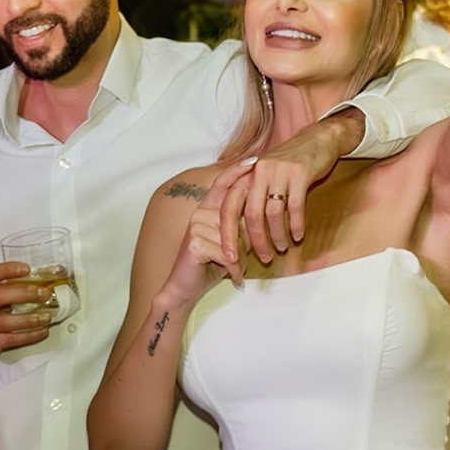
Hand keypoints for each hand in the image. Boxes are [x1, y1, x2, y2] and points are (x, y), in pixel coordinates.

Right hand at [0, 262, 58, 361]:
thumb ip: (10, 286)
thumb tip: (43, 280)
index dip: (9, 270)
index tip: (26, 269)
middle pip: (0, 296)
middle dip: (26, 294)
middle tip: (44, 294)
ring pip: (6, 321)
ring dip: (30, 319)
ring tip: (46, 316)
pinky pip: (11, 339)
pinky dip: (30, 335)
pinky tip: (41, 331)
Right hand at [163, 164, 251, 305]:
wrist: (184, 289)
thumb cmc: (209, 265)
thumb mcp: (229, 242)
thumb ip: (241, 226)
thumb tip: (264, 214)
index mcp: (207, 209)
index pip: (223, 184)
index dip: (237, 170)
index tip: (255, 161)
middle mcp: (199, 213)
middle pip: (236, 216)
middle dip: (248, 239)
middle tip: (254, 256)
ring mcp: (195, 226)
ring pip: (233, 237)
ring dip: (240, 258)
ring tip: (236, 270)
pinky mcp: (195, 243)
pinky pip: (227, 253)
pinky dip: (234, 268)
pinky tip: (234, 278)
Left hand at [220, 114, 351, 265]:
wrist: (317, 139)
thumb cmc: (290, 163)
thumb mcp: (265, 176)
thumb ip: (253, 197)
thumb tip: (244, 232)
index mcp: (245, 175)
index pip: (228, 208)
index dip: (228, 235)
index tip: (231, 257)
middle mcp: (258, 173)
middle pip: (250, 215)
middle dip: (256, 241)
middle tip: (263, 258)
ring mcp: (278, 172)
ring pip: (273, 213)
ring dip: (278, 235)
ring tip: (282, 248)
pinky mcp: (299, 174)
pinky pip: (295, 207)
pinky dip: (296, 225)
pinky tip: (298, 236)